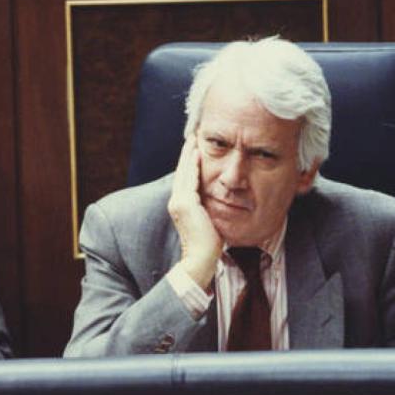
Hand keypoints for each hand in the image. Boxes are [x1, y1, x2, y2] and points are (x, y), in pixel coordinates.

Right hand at [167, 137, 222, 288]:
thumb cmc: (210, 243)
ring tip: (194, 138)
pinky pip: (189, 179)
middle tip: (193, 134)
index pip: (184, 177)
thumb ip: (208, 206)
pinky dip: (192, 165)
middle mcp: (176, 201)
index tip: (195, 146)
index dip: (188, 161)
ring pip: (184, 171)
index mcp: (180, 205)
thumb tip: (219, 196)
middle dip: (187, 152)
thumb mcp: (208, 219)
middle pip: (181, 170)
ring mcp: (179, 202)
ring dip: (189, 153)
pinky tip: (197, 153)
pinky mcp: (185, 204)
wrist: (202, 259)